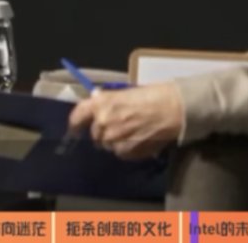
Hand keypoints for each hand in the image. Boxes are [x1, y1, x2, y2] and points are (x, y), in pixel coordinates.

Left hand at [68, 83, 184, 159]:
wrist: (172, 109)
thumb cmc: (150, 96)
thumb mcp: (122, 93)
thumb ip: (106, 101)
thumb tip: (97, 102)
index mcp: (99, 104)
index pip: (77, 117)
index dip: (75, 124)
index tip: (75, 129)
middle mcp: (102, 122)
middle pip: (94, 134)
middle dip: (102, 132)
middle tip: (118, 128)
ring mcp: (113, 138)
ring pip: (107, 145)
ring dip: (115, 142)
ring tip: (130, 134)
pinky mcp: (127, 151)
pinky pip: (120, 154)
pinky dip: (126, 150)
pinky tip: (138, 141)